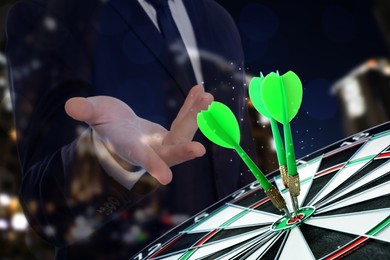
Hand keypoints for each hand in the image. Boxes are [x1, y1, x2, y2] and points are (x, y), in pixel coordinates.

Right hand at [65, 85, 212, 184]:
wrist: (118, 128)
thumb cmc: (104, 124)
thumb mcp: (94, 114)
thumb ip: (86, 111)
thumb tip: (70, 106)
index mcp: (130, 149)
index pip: (141, 159)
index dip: (152, 167)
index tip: (165, 179)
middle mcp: (151, 150)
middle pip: (170, 151)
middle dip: (184, 150)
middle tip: (199, 149)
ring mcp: (164, 143)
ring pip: (183, 133)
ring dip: (195, 116)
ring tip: (207, 96)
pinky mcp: (172, 133)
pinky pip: (184, 120)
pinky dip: (192, 106)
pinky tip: (200, 91)